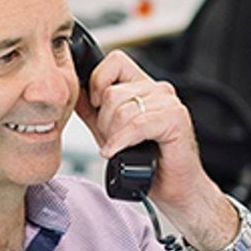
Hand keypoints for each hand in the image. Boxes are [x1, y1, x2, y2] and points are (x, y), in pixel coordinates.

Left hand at [74, 51, 244, 250]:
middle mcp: (158, 90)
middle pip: (112, 91)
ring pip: (122, 108)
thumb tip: (74, 95)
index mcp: (144, 87)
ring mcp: (169, 103)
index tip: (96, 107)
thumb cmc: (149, 164)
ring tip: (122, 148)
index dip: (98, 82)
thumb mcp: (110, 133)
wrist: (174, 189)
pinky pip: (137, 124)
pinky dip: (122, 141)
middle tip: (112, 140)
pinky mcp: (176, 119)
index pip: (114, 61)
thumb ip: (93, 111)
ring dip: (114, 135)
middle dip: (103, 122)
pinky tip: (117, 152)